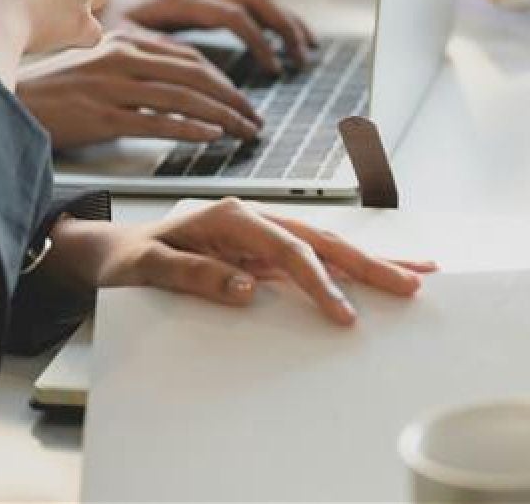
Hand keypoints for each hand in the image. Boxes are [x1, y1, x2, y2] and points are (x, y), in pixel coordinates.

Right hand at [18, 26, 261, 146]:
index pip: (189, 58)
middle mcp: (123, 58)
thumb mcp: (100, 65)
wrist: (11, 105)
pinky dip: (190, 128)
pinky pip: (157, 121)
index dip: (223, 80)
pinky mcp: (103, 116)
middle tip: (254, 118)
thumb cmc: (56, 91)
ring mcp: (113, 87)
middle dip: (232, 99)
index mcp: (124, 42)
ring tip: (243, 131)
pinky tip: (211, 136)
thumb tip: (181, 86)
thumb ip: (139, 68)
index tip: (241, 100)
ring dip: (221, 116)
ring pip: (183, 99)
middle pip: (194, 76)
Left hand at [45, 198, 436, 326]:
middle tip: (411, 282)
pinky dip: (344, 268)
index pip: (286, 247)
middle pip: (319, 239)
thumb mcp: (147, 268)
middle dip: (366, 261)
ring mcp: (260, 235)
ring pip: (324, 245)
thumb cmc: (129, 258)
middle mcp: (252, 219)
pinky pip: (310, 260)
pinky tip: (372, 274)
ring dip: (367, 260)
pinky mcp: (262, 252)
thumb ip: (194, 274)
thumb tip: (247, 288)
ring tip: (413, 273)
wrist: (115, 251)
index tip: (343, 312)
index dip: (318, 279)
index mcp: (229, 216)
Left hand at [104, 0, 316, 73]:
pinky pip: (246, 0)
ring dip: (284, 20)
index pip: (234, 16)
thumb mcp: (122, 40)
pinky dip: (270, 17)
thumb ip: (157, 51)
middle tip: (303, 56)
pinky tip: (282, 37)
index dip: (259, 42)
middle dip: (284, 26)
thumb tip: (195, 69)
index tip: (273, 69)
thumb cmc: (103, 22)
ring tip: (306, 47)